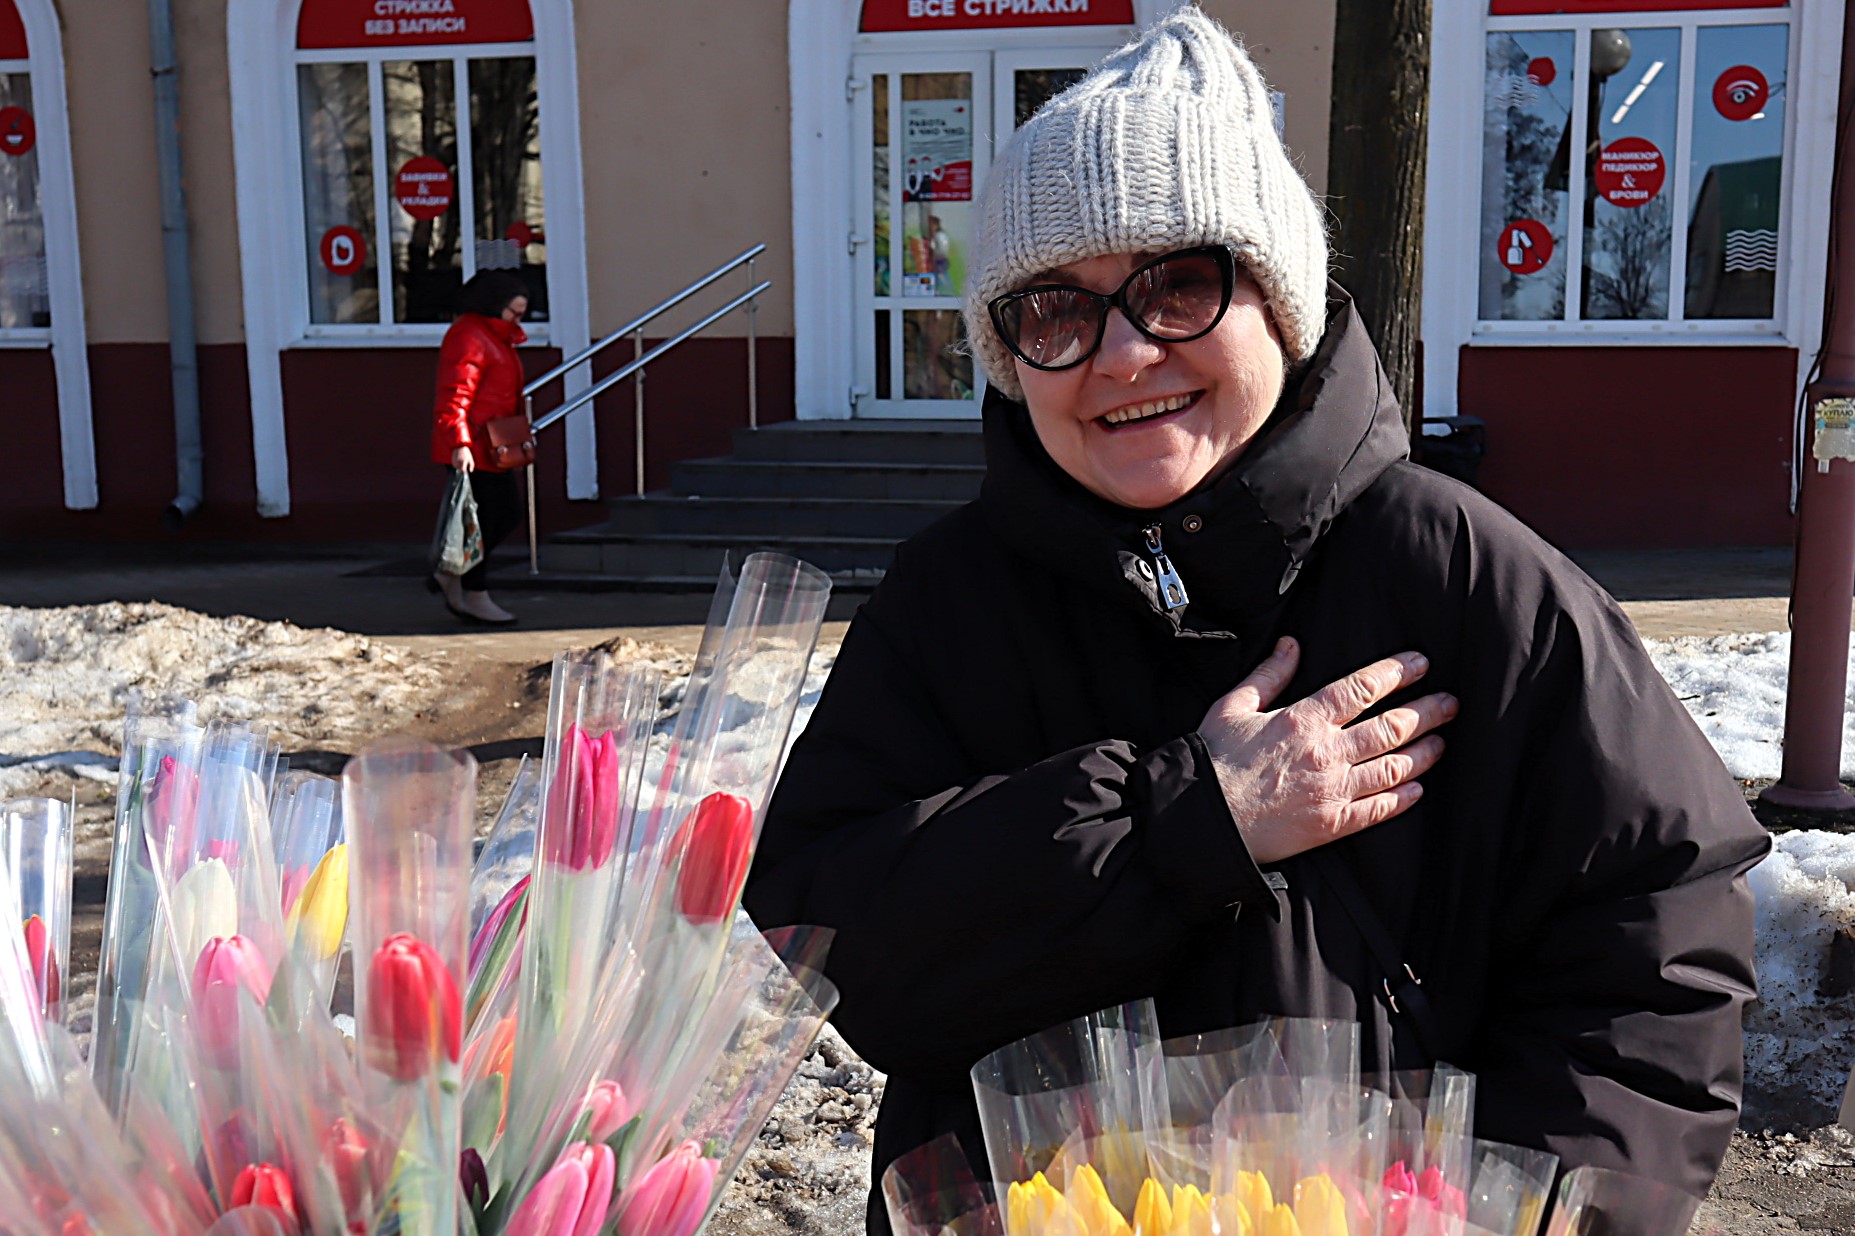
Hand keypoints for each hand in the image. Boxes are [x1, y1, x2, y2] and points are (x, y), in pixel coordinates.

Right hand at [450, 446, 474, 472]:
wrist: (460, 447)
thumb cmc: (467, 454)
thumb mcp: (471, 459)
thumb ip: (472, 466)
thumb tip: (470, 471)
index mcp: (464, 461)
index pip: (463, 470)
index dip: (464, 471)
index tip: (465, 470)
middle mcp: (458, 461)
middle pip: (460, 469)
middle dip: (462, 468)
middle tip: (464, 463)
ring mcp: (455, 461)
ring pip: (457, 467)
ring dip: (459, 466)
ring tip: (461, 460)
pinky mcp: (452, 460)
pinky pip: (454, 465)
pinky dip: (456, 464)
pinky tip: (458, 460)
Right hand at [1197, 638, 1455, 865]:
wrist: (1202, 819)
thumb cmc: (1213, 760)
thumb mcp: (1233, 706)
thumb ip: (1269, 674)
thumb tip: (1292, 644)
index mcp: (1303, 719)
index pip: (1362, 688)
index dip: (1397, 673)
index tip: (1422, 663)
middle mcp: (1326, 752)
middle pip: (1391, 726)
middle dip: (1427, 711)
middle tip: (1450, 702)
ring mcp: (1333, 790)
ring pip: (1393, 766)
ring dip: (1424, 752)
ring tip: (1442, 741)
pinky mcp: (1332, 824)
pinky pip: (1379, 809)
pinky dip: (1404, 798)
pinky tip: (1419, 788)